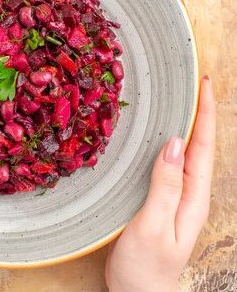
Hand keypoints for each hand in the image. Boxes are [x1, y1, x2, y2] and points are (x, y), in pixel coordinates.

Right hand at [105, 76, 214, 291]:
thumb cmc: (146, 266)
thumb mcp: (154, 225)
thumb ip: (166, 185)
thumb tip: (174, 144)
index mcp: (193, 197)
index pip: (203, 147)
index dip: (205, 114)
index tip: (204, 85)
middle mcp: (189, 193)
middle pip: (199, 146)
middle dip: (200, 113)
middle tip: (193, 85)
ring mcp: (176, 196)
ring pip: (184, 153)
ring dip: (185, 125)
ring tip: (179, 102)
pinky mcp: (160, 199)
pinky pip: (167, 165)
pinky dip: (166, 144)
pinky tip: (157, 138)